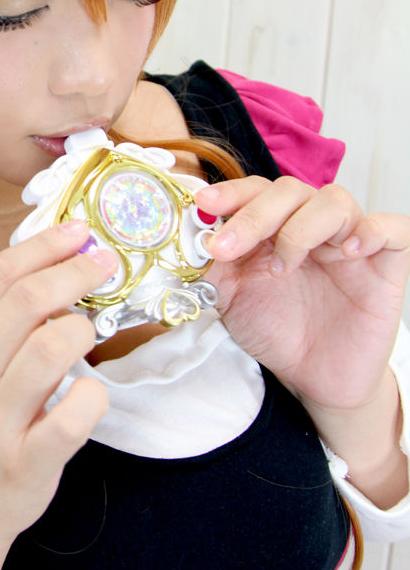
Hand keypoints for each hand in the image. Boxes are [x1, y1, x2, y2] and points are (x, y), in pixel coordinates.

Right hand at [0, 221, 112, 569]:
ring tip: (88, 336)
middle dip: (75, 272)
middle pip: (26, 302)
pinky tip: (90, 392)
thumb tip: (54, 264)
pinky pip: (74, 414)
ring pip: (51, 347)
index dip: (43, 246)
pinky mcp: (25, 464)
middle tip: (105, 265)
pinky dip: (94, 395)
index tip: (78, 232)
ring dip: (83, 330)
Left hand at [195, 176, 409, 414]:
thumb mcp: (231, 299)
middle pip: (289, 191)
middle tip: (226, 247)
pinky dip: (373, 230)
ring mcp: (350, 241)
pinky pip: (393, 229)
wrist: (315, 379)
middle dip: (253, 216)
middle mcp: (311, 225)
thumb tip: (181, 241)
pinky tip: (350, 250)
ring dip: (301, 227)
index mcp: (274, 226)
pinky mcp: (386, 264)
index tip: (204, 204)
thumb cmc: (277, 331)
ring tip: (283, 265)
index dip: (231, 192)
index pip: (256, 191)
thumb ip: (208, 267)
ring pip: (334, 201)